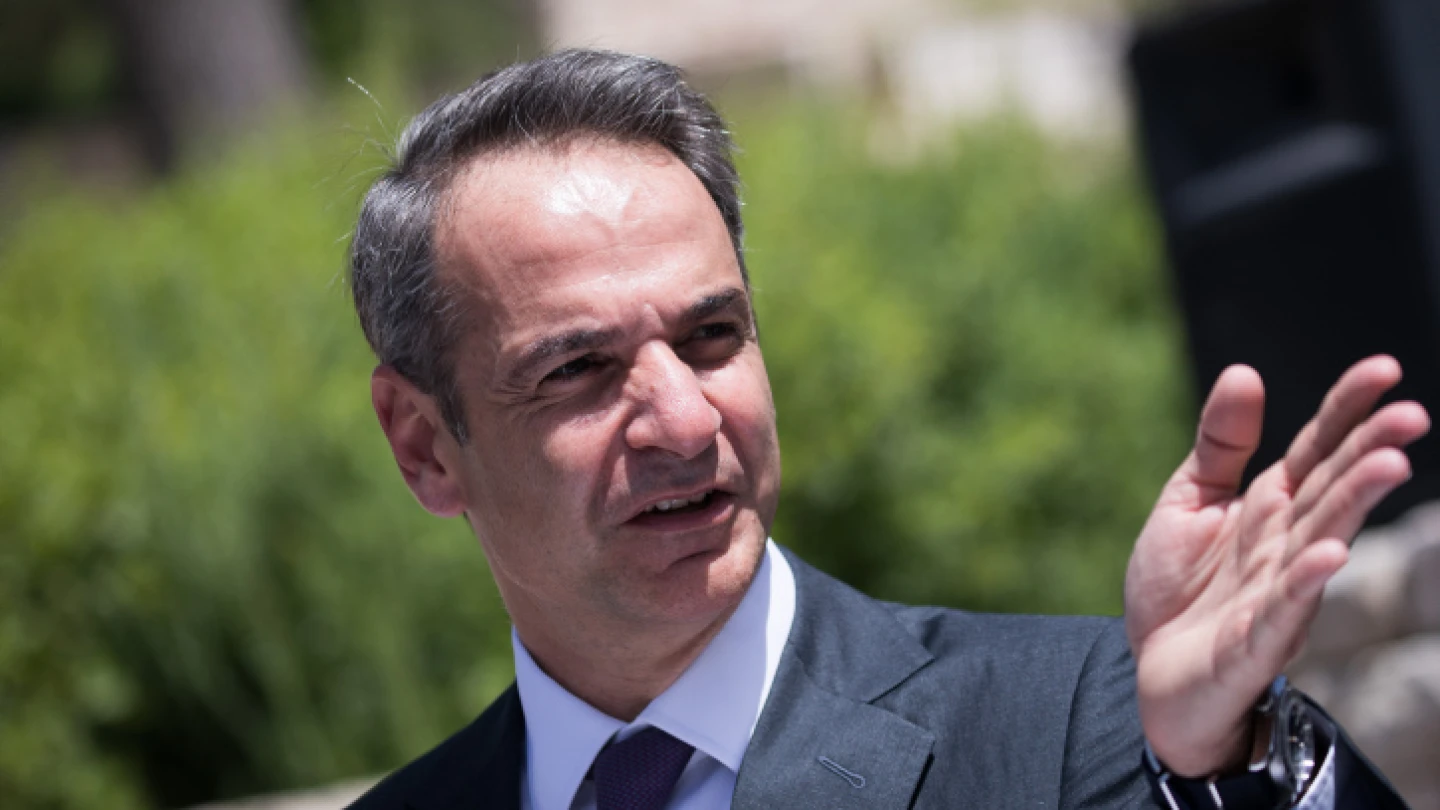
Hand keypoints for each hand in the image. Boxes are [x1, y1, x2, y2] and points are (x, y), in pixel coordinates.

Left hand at [1124, 356, 1428, 776]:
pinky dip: (1306, 583)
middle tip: (1411, 414)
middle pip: (1332, 490)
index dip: (1348, 410)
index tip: (1385, 368)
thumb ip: (1221, 444)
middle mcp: (1286, 544)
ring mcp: (1276, 593)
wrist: (1151, 672)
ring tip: (1389, 463)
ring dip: (1354, 505)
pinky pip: (1284, 610)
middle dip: (1370, 453)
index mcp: (1271, 506)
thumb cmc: (1180, 588)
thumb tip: (1244, 371)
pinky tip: (1330, 554)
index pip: (1319, 450)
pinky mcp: (1253, 641)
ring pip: (1322, 542)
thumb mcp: (1188, 501)